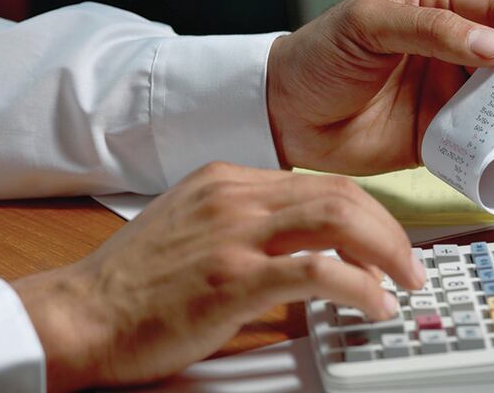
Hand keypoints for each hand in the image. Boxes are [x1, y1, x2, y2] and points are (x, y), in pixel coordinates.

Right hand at [12, 162, 424, 391]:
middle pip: (341, 195)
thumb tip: (309, 242)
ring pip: (338, 220)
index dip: (368, 213)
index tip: (387, 239)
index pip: (321, 183)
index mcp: (230, 180)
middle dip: (389, 230)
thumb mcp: (196, 225)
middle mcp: (236, 197)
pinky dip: (359, 288)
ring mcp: (234, 234)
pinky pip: (318, 272)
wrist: (82, 314)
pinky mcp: (232, 278)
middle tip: (411, 263)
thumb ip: (251, 222)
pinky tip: (373, 305)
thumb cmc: (136, 280)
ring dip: (386, 252)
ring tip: (404, 281)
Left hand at [267, 0, 493, 173]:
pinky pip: (472, 141)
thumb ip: (431, 29)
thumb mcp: (370, 25)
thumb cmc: (318, 57)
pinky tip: (490, 144)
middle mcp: (447, 55)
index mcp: (435, 12)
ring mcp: (443, 98)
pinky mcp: (434, 138)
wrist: (284, 115)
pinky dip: (486, 145)